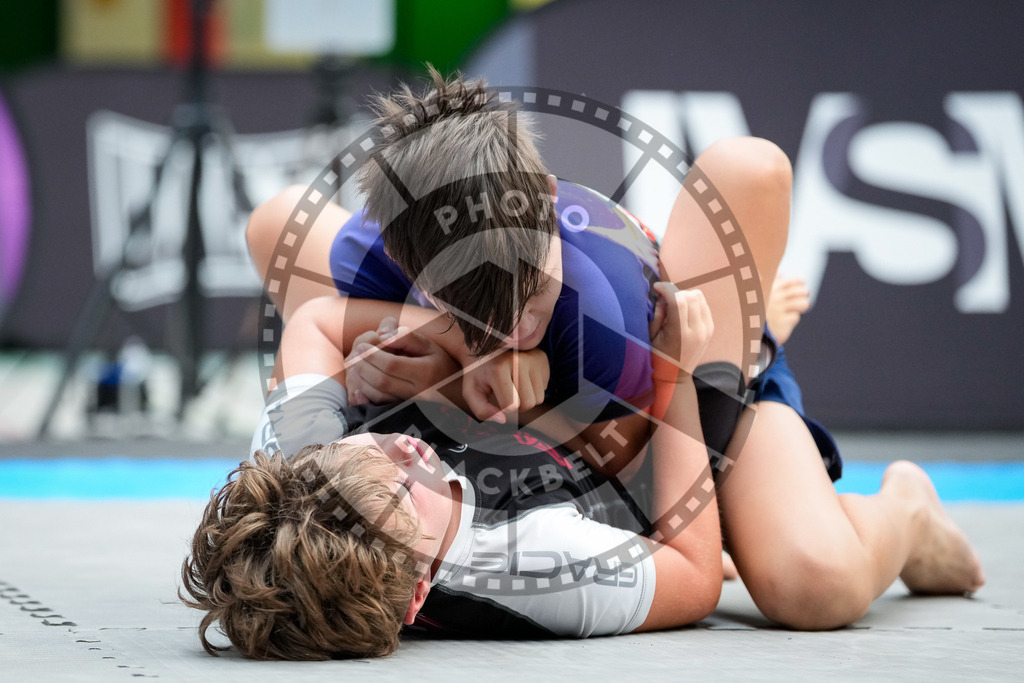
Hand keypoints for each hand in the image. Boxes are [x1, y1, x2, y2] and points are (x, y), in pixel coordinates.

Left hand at [345, 317, 460, 404]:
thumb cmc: (440, 363)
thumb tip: (382, 334)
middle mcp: (418, 392)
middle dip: (364, 366)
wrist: (454, 392)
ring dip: (360, 380)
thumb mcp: (428, 345)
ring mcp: (410, 405)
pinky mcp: (403, 412)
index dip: (373, 355)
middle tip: (355, 354)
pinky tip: (358, 382)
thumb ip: (406, 337)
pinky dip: (364, 394)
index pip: (392, 365)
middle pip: (382, 381)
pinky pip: (379, 405)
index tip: (362, 345)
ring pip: (378, 395)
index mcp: (425, 373)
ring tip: (354, 365)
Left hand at [461, 348, 549, 422]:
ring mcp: (533, 358)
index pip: (512, 406)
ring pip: (540, 398)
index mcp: (499, 368)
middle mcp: (519, 360)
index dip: (504, 408)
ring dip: (528, 398)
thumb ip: (482, 410)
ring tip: (515, 385)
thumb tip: (503, 420)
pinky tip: (522, 377)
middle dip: (518, 405)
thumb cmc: (478, 374)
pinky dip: (534, 387)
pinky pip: (544, 387)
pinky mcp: (542, 358)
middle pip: (529, 403)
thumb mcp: (471, 392)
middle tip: (507, 393)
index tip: (497, 396)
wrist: (485, 347)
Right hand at [649, 282, 713, 382]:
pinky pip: (703, 304)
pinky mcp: (711, 328)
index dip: (666, 289)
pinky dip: (693, 302)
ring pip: (699, 296)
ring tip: (674, 306)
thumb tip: (663, 296)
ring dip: (684, 296)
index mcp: (680, 334)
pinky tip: (683, 312)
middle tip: (664, 300)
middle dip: (674, 292)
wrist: (676, 376)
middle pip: (690, 295)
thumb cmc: (658, 357)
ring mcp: (707, 329)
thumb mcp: (651, 336)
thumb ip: (658, 313)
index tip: (656, 288)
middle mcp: (698, 330)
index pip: (678, 299)